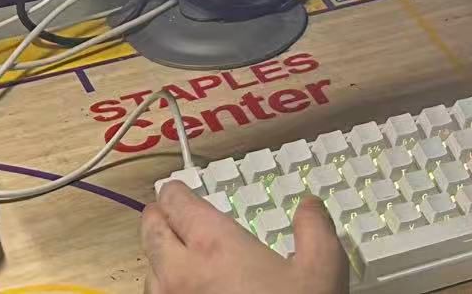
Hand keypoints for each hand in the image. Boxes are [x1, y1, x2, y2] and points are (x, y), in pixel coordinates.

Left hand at [141, 182, 348, 293]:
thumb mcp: (323, 266)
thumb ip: (314, 228)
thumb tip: (308, 206)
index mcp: (214, 244)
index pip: (178, 204)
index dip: (175, 192)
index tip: (177, 189)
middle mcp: (180, 272)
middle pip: (151, 232)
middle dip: (157, 217)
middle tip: (166, 212)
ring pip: (148, 270)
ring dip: (158, 256)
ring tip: (177, 254)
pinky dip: (163, 289)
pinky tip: (185, 292)